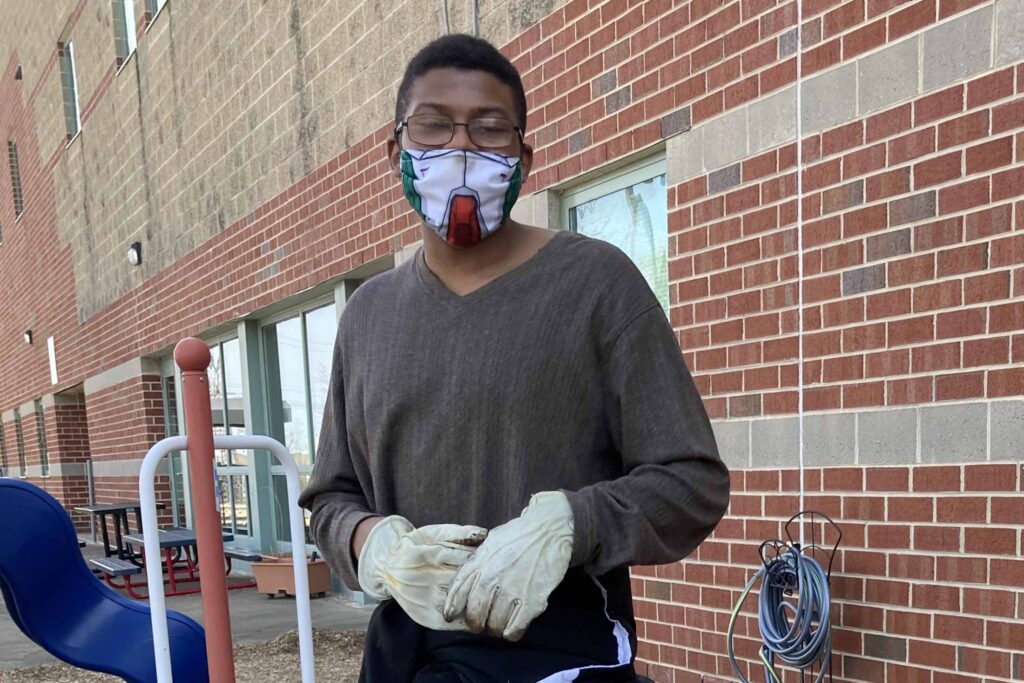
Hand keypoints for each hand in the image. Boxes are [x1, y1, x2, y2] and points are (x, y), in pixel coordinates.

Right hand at [358, 516, 487, 630]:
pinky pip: (450, 622)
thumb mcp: (435, 532)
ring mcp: (423, 599)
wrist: (387, 565)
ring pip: (458, 603)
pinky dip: (467, 621)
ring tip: (499, 602)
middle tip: (504, 582)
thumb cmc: (419, 544)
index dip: (481, 560)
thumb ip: (459, 532)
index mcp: (426, 554)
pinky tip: (482, 619)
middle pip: (461, 581)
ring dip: (477, 602)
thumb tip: (485, 534)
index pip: (462, 559)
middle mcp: (424, 578)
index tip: (498, 561)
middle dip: (483, 581)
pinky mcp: (423, 616)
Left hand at [442, 491, 573, 640]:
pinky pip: (514, 629)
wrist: (548, 528)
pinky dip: (511, 633)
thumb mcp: (490, 542)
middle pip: (475, 615)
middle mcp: (492, 578)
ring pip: (494, 625)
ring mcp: (512, 590)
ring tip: (499, 624)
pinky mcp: (533, 600)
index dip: (452, 608)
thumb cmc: (518, 534)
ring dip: (495, 629)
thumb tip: (464, 584)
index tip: (450, 616)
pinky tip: (513, 627)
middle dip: (477, 623)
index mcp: (480, 563)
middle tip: (482, 622)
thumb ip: (476, 562)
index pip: (458, 592)